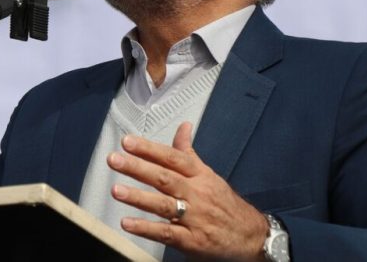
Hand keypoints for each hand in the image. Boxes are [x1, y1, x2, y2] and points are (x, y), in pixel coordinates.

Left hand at [107, 122, 268, 260]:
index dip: (150, 149)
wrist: (252, 235)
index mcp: (199, 175)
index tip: (128, 142)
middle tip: (115, 160)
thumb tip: (183, 126)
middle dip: (138, 167)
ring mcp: (194, 217)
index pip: (172, 158)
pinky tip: (128, 223)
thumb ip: (188, 152)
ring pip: (164, 205)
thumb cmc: (224, 202)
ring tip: (116, 190)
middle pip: (165, 178)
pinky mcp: (192, 240)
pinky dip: (146, 228)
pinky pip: (167, 233)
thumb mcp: (208, 174)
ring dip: (138, 197)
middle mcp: (196, 194)